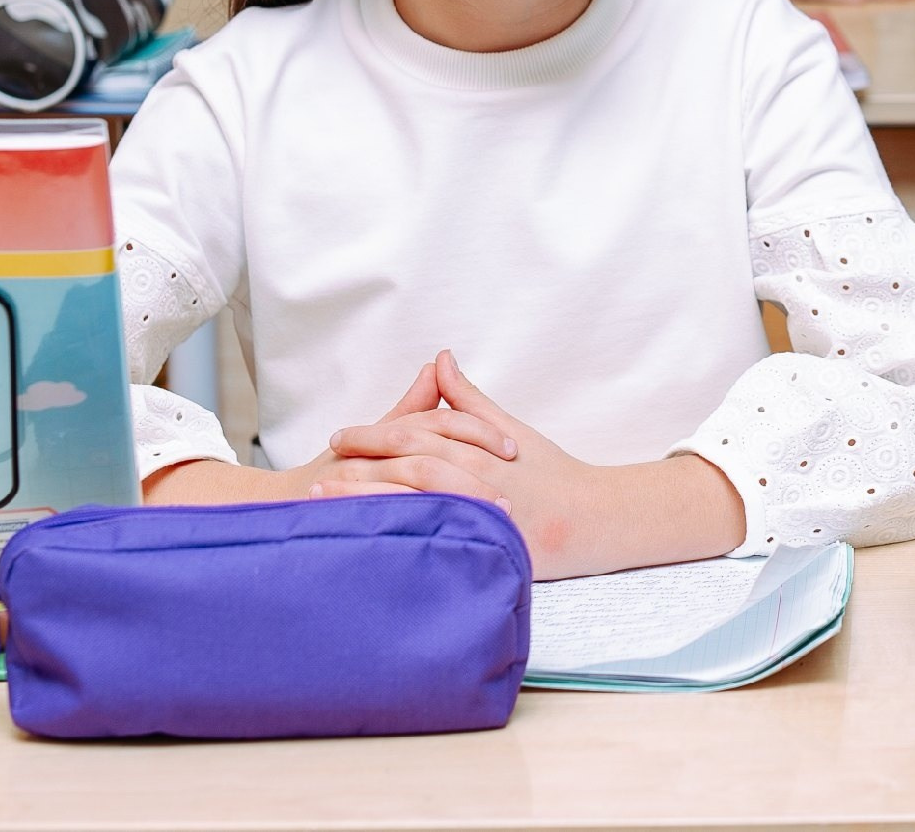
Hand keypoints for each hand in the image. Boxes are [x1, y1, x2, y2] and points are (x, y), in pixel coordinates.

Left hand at [320, 351, 745, 577]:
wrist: (595, 518)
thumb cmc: (552, 473)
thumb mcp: (510, 430)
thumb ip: (469, 399)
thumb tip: (441, 359)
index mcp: (482, 451)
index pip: (418, 437)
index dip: (376, 436)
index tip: (340, 438)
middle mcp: (481, 482)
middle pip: (413, 472)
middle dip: (363, 472)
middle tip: (319, 476)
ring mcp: (485, 520)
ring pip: (421, 508)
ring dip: (371, 506)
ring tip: (331, 509)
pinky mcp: (490, 554)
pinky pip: (440, 548)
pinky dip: (405, 543)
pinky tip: (373, 547)